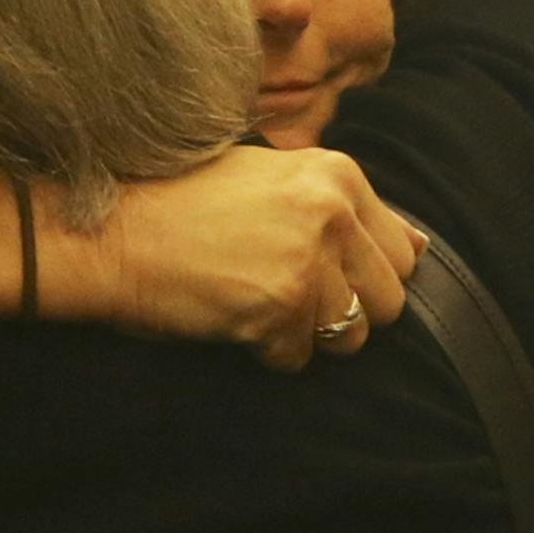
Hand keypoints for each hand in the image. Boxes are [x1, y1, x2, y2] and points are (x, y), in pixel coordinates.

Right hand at [68, 146, 425, 370]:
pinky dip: (266, 350)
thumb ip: (348, 211)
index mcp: (338, 175)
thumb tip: (420, 248)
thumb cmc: (185, 204)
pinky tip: (231, 315)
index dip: (362, 276)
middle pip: (390, 299)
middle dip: (347, 310)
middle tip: (290, 296)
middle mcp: (332, 211)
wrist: (113, 230)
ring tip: (258, 303)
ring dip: (308, 334)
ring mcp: (308, 259)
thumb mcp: (276, 181)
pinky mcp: (280, 306)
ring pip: (352, 335)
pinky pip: (298, 357)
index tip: (319, 273)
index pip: (401, 251)